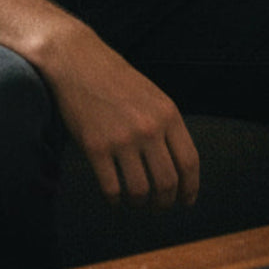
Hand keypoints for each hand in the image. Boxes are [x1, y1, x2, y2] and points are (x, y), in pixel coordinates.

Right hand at [48, 35, 198, 210]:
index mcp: (167, 114)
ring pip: (140, 191)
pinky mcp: (95, 147)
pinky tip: (114, 197)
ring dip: (140, 204)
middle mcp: (148, 128)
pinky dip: (115, 200)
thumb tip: (178, 166)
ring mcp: (121, 139)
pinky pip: (111, 189)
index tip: (187, 201)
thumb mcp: (153, 95)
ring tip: (136, 202)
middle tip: (159, 206)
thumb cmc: (116, 79)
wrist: (79, 61)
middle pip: (167, 182)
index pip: (189, 162)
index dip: (190, 188)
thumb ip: (166, 126)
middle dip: (165, 202)